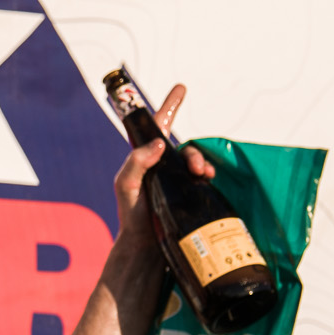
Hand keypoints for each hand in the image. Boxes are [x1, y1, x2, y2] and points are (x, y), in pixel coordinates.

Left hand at [111, 82, 212, 234]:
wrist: (145, 246)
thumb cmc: (131, 214)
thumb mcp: (125, 185)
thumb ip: (136, 162)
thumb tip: (159, 144)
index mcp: (145, 159)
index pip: (157, 128)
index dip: (169, 107)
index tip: (181, 88)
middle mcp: (162, 167)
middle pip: (182, 148)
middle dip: (193, 153)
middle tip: (195, 167)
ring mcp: (176, 181)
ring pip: (195, 162)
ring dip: (202, 163)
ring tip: (203, 175)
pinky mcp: (188, 194)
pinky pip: (202, 178)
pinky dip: (207, 175)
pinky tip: (208, 181)